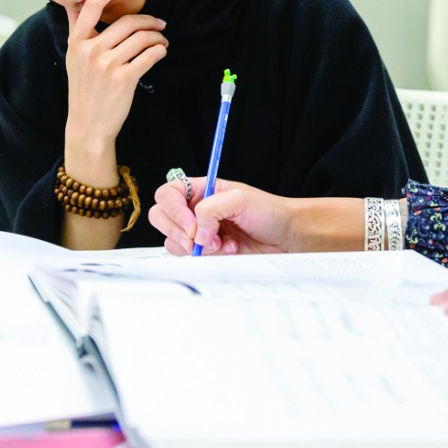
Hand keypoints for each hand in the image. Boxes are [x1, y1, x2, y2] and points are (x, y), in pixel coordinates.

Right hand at [64, 0, 167, 155]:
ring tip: (163, 43)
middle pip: (127, 22)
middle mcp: (89, 50)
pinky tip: (161, 53)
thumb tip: (74, 3)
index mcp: (76, 42)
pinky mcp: (123, 78)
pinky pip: (150, 55)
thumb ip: (78, 31)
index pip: (93, 4)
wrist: (88, 126)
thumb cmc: (85, 90)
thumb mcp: (73, 58)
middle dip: (149, 21)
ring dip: (159, 38)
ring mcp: (106, 65)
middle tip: (160, 25)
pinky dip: (160, 52)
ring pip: (142, 38)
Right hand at [149, 179, 368, 255]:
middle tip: (200, 237)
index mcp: (203, 189)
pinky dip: (204, 256)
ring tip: (222, 242)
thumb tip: (196, 231)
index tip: (191, 222)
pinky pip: (187, 257)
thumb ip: (212, 209)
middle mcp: (196, 210)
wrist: (287, 237)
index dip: (173, 208)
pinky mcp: (205, 253)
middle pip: (160, 216)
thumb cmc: (270, 212)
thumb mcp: (242, 199)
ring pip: (172, 240)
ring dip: (195, 245)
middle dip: (178, 230)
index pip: (169, 193)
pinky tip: (227, 250)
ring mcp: (199, 232)